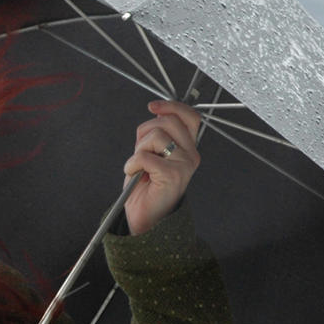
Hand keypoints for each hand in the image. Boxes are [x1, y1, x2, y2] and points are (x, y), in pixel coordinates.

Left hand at [121, 100, 200, 235]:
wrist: (145, 216)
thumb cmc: (146, 186)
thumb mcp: (151, 152)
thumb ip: (157, 133)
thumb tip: (157, 111)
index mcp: (188, 147)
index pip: (189, 116)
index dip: (171, 106)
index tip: (152, 107)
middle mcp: (191, 154)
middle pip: (167, 121)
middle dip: (144, 132)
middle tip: (140, 151)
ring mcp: (185, 164)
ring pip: (156, 136)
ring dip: (138, 150)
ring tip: (138, 165)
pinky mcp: (174, 175)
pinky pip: (144, 156)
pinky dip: (132, 164)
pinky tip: (134, 174)